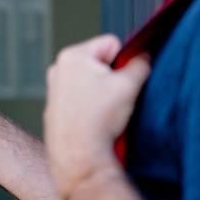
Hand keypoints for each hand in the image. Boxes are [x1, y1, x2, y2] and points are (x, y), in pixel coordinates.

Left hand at [43, 34, 150, 199]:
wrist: (79, 156)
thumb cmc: (97, 120)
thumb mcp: (130, 85)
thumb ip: (141, 63)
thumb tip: (144, 57)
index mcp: (72, 56)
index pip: (111, 43)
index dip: (124, 60)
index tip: (123, 80)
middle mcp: (58, 69)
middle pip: (100, 63)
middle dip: (111, 77)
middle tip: (114, 98)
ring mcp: (54, 90)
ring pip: (91, 83)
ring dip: (102, 93)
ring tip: (104, 112)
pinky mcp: (55, 109)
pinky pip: (81, 100)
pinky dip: (90, 107)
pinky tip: (94, 122)